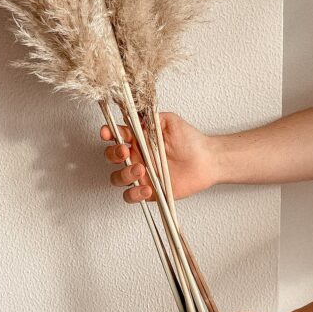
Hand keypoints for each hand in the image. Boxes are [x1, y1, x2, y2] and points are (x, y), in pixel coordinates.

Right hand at [99, 111, 218, 203]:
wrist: (206, 161)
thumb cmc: (190, 140)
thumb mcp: (169, 121)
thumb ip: (149, 118)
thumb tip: (132, 115)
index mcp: (138, 139)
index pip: (116, 135)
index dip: (108, 133)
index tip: (107, 132)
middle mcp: (136, 156)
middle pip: (111, 157)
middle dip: (113, 153)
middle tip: (125, 150)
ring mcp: (141, 175)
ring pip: (118, 178)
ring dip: (124, 174)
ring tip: (141, 169)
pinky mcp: (148, 191)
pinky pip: (131, 196)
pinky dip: (134, 194)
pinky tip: (147, 188)